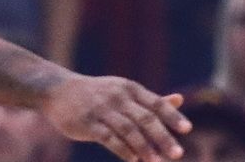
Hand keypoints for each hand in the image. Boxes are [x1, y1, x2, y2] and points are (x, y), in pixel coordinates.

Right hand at [40, 76, 188, 161]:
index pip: (155, 103)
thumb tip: (179, 100)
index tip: (187, 130)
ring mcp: (101, 110)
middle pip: (144, 118)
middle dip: (163, 137)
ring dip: (145, 148)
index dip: (172, 116)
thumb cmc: (97, 93)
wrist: (57, 89)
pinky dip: (123, 149)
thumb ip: (150, 100)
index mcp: (129, 89)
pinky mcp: (87, 123)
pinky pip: (108, 138)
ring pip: (128, 130)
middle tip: (178, 154)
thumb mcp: (123, 91)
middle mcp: (117, 97)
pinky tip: (134, 160)